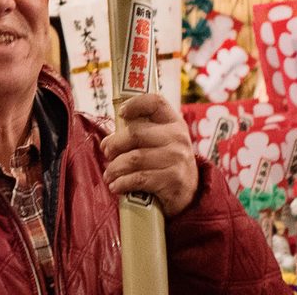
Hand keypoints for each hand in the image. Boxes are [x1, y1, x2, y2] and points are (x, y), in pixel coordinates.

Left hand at [100, 94, 197, 216]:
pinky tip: (116, 186)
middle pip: (135, 133)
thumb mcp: (160, 142)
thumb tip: (107, 141)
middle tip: (106, 153)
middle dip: (114, 144)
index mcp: (173, 123)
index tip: (121, 113)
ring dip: (115, 168)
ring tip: (109, 174)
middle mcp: (177, 137)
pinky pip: (139, 178)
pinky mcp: (173, 179)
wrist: (190, 192)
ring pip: (134, 158)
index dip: (135, 103)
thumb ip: (139, 134)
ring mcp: (177, 158)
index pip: (156, 102)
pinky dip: (122, 183)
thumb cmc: (165, 163)